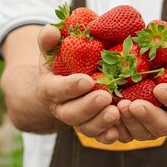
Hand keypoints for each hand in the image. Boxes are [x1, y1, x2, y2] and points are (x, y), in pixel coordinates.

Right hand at [36, 25, 120, 143]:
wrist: (63, 82)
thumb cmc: (60, 61)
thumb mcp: (52, 48)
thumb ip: (49, 39)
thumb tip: (52, 31)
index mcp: (50, 87)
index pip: (56, 90)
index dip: (70, 87)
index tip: (88, 80)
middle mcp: (61, 107)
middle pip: (70, 113)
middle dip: (88, 106)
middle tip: (105, 96)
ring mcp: (77, 119)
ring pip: (85, 127)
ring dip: (100, 122)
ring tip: (116, 112)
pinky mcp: (91, 126)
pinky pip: (98, 136)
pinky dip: (106, 136)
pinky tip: (117, 131)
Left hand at [116, 44, 166, 140]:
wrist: (155, 81)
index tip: (160, 88)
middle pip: (162, 125)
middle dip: (148, 116)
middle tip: (135, 105)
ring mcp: (150, 128)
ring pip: (142, 132)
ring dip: (130, 121)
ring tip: (120, 105)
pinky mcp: (132, 130)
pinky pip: (124, 135)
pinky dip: (116, 128)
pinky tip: (107, 115)